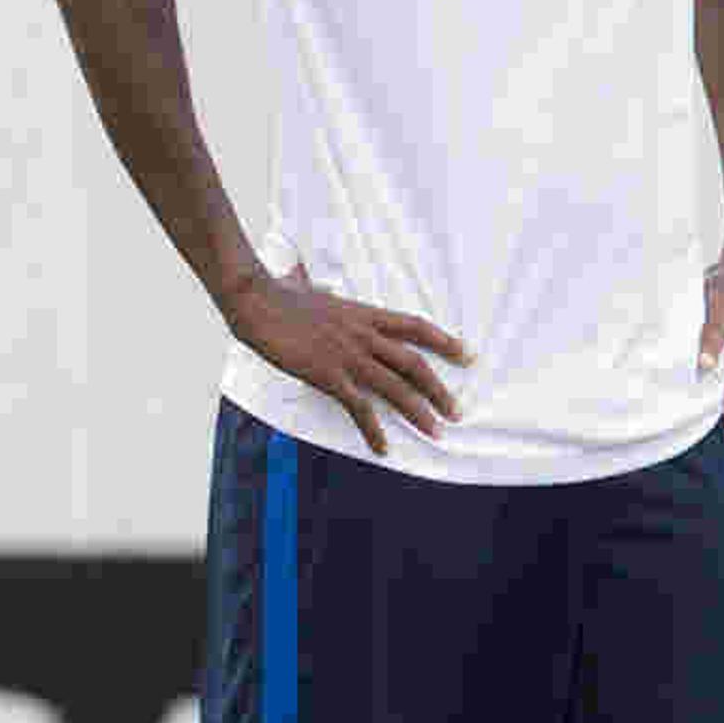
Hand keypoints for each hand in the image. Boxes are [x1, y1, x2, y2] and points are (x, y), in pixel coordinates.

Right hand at [220, 263, 466, 457]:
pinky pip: (359, 407)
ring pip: (395, 387)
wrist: (256, 300)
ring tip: (436, 432)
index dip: (445, 341)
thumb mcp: (304, 287)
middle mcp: (363, 335)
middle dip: (439, 389)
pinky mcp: (327, 374)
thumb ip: (312, 286)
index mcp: (363, 314)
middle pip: (414, 363)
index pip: (415, 326)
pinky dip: (373, 430)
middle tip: (456, 411)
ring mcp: (347, 355)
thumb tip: (302, 275)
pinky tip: (382, 447)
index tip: (467, 355)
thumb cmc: (276, 293)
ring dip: (418, 412)